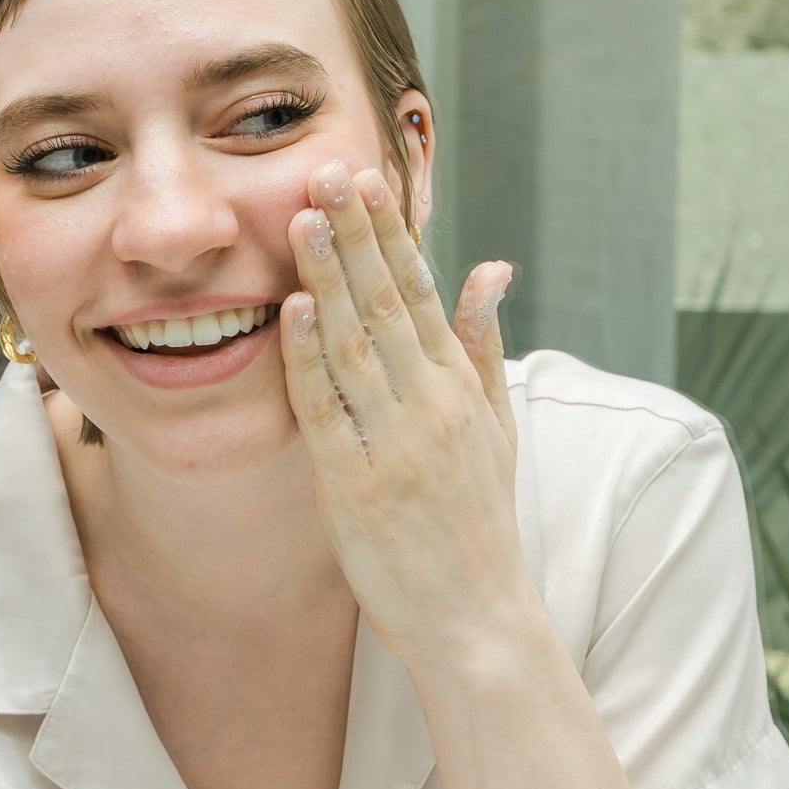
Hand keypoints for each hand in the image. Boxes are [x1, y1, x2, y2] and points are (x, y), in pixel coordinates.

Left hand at [279, 159, 530, 668]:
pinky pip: (328, 412)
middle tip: (327, 169)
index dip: (391, 233)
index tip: (366, 178)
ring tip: (302, 219)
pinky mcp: (357, 488)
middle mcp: (432, 406)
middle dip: (357, 233)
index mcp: (460, 387)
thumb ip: (483, 345)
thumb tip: (490, 268)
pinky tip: (291, 311)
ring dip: (327, 279)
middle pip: (387, 303)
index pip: (421, 292)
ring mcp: (396, 445)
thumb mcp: (497, 427)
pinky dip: (309, 360)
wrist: (478, 620)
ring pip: (355, 345)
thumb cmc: (480, 523)